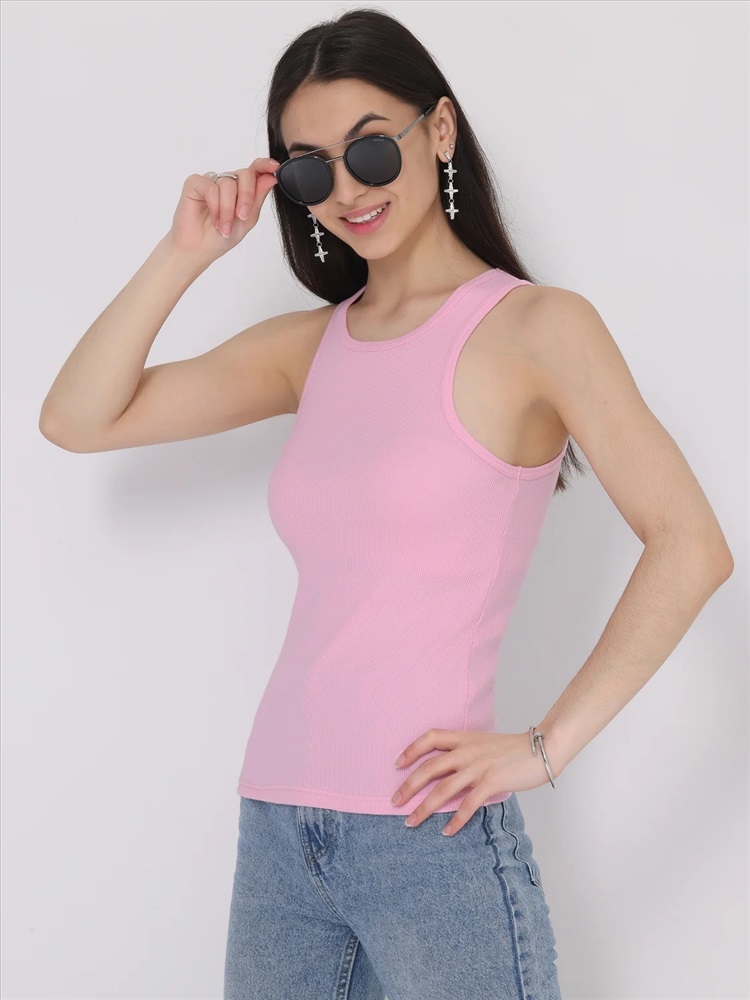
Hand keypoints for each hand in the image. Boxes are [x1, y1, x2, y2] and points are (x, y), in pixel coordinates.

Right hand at [165, 158, 279, 264]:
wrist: (199, 250)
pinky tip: (213, 220)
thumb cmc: (220, 237)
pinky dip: (214, 206)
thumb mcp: (247, 220)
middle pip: (245, 175)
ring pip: (228, 184)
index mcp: (242, 189)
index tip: (274, 167)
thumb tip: (271, 178)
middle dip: (246, 197)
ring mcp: (211, 180)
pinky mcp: (195, 183)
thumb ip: (258, 198)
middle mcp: (227, 182)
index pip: (255, 170)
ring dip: (228, 210)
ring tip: (224, 227)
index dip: (265, 165)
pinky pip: (211, 187)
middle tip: (242, 217)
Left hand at [391, 729, 552, 835]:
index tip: (397, 764)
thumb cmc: (513, 749)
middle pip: (430, 767)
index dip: (411, 749)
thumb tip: (449, 771)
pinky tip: (446, 831)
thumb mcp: (485, 743)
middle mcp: (467, 751)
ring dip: (424, 807)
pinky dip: (455, 819)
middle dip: (409, 785)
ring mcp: (479, 767)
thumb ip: (467, 752)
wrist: (541, 748)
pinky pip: (468, 804)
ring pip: (443, 789)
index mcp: (465, 738)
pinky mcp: (492, 782)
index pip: (431, 737)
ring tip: (411, 821)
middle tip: (394, 801)